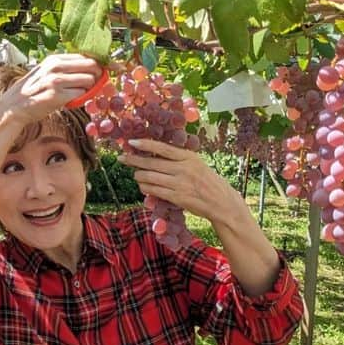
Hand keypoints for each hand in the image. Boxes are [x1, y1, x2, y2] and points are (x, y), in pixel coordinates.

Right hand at [0, 53, 102, 127]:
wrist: (14, 106)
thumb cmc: (34, 91)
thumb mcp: (48, 72)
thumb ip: (67, 69)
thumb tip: (94, 68)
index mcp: (55, 58)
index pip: (87, 55)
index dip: (103, 62)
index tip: (117, 67)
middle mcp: (56, 66)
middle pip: (92, 65)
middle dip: (98, 76)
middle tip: (94, 85)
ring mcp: (56, 80)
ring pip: (89, 81)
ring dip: (88, 89)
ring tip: (76, 94)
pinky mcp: (56, 95)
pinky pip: (81, 95)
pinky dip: (80, 99)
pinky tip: (70, 101)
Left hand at [118, 138, 247, 224]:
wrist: (221, 202)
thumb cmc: (208, 182)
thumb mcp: (196, 165)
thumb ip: (178, 160)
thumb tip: (155, 157)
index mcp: (189, 157)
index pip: (162, 148)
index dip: (144, 145)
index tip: (131, 142)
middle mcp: (183, 168)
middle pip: (151, 163)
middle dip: (134, 161)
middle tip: (122, 158)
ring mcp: (180, 184)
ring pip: (150, 177)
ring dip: (138, 176)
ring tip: (135, 175)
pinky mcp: (177, 197)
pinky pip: (154, 191)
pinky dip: (145, 188)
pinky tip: (142, 186)